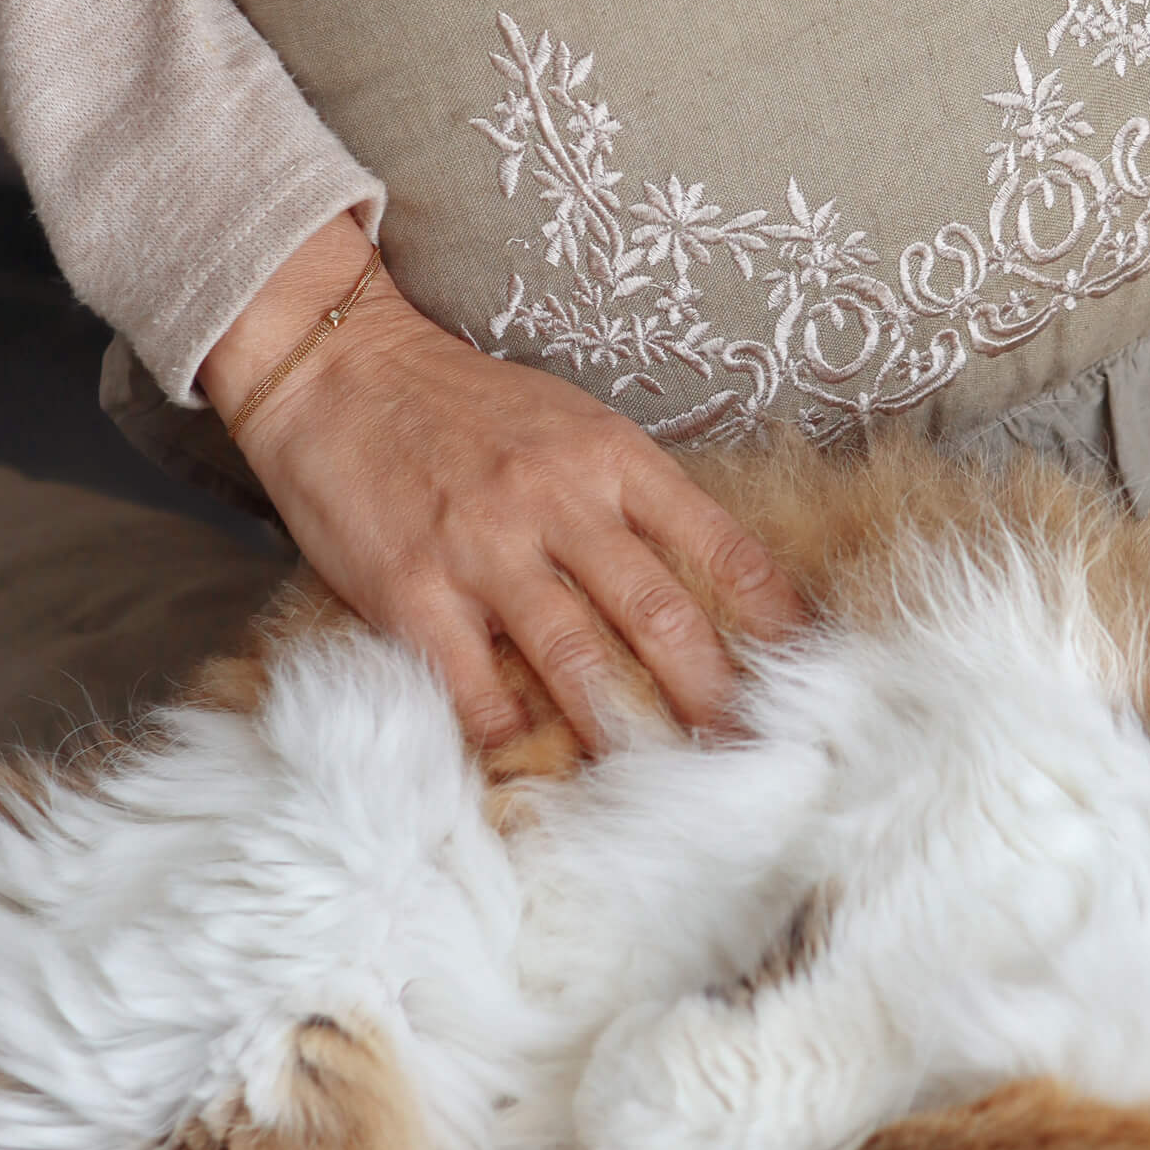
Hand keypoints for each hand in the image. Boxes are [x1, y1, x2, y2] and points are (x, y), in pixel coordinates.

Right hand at [199, 214, 803, 749]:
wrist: (338, 365)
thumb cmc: (463, 404)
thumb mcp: (571, 423)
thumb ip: (632, 496)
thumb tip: (707, 578)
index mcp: (612, 458)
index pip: (720, 545)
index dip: (774, 616)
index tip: (811, 672)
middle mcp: (559, 501)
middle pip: (662, 615)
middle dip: (716, 694)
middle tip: (757, 754)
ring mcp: (485, 548)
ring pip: (578, 657)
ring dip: (629, 729)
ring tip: (669, 784)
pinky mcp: (414, 590)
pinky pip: (474, 684)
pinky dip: (509, 734)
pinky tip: (536, 766)